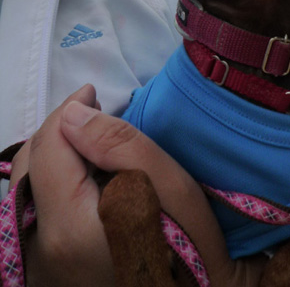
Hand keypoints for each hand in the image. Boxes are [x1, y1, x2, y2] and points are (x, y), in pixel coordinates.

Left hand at [10, 85, 266, 286]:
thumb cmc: (190, 247)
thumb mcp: (171, 188)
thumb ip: (121, 145)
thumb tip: (72, 114)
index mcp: (69, 227)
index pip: (49, 147)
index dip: (69, 110)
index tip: (95, 92)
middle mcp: (39, 250)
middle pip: (32, 164)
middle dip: (60, 128)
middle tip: (92, 108)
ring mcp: (37, 263)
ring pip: (28, 184)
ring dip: (55, 151)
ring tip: (87, 135)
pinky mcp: (45, 268)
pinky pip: (35, 207)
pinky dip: (54, 178)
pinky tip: (81, 171)